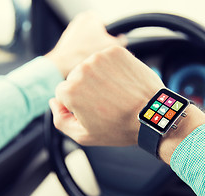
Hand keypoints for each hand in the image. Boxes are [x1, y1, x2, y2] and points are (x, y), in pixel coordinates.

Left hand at [45, 12, 126, 76]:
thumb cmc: (85, 54)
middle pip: (98, 35)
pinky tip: (83, 62)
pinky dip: (82, 55)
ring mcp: (71, 31)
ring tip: (91, 60)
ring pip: (89, 43)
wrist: (62, 65)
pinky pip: (79, 49)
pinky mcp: (65, 42)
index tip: (108, 49)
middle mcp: (80, 20)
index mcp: (91, 17)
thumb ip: (121, 40)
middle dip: (100, 45)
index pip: (108, 27)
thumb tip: (122, 40)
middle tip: (101, 56)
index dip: (111, 40)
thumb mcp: (111, 47)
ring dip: (91, 51)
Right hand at [49, 46, 164, 145]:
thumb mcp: (83, 135)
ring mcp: (99, 58)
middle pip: (75, 78)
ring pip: (91, 67)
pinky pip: (106, 59)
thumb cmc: (119, 127)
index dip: (77, 104)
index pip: (63, 93)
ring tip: (115, 93)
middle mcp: (82, 69)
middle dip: (86, 89)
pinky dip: (112, 68)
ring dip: (99, 77)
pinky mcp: (115, 51)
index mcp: (70, 90)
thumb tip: (53, 102)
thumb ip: (60, 120)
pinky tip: (122, 83)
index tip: (93, 110)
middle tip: (106, 103)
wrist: (151, 115)